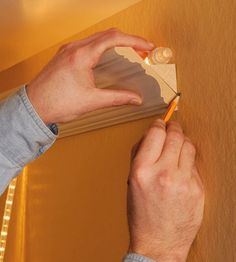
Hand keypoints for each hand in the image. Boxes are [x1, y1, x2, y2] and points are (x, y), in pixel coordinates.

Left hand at [26, 28, 153, 123]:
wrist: (34, 107)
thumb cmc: (56, 103)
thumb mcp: (92, 101)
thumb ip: (118, 98)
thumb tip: (135, 99)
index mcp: (81, 56)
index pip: (114, 38)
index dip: (134, 40)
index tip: (146, 45)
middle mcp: (74, 48)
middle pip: (107, 34)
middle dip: (128, 39)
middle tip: (141, 48)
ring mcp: (68, 50)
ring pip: (97, 37)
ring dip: (115, 41)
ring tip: (128, 50)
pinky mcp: (65, 55)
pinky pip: (87, 43)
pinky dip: (102, 46)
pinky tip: (107, 54)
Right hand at [127, 120, 203, 261]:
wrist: (158, 242)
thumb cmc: (141, 213)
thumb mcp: (131, 181)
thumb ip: (139, 154)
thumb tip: (150, 135)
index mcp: (142, 170)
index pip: (155, 134)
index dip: (158, 124)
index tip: (160, 123)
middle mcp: (163, 173)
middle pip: (175, 136)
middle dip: (174, 127)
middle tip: (173, 127)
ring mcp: (183, 181)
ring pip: (188, 146)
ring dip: (183, 141)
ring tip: (178, 144)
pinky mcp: (197, 189)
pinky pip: (194, 164)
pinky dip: (188, 160)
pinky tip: (182, 166)